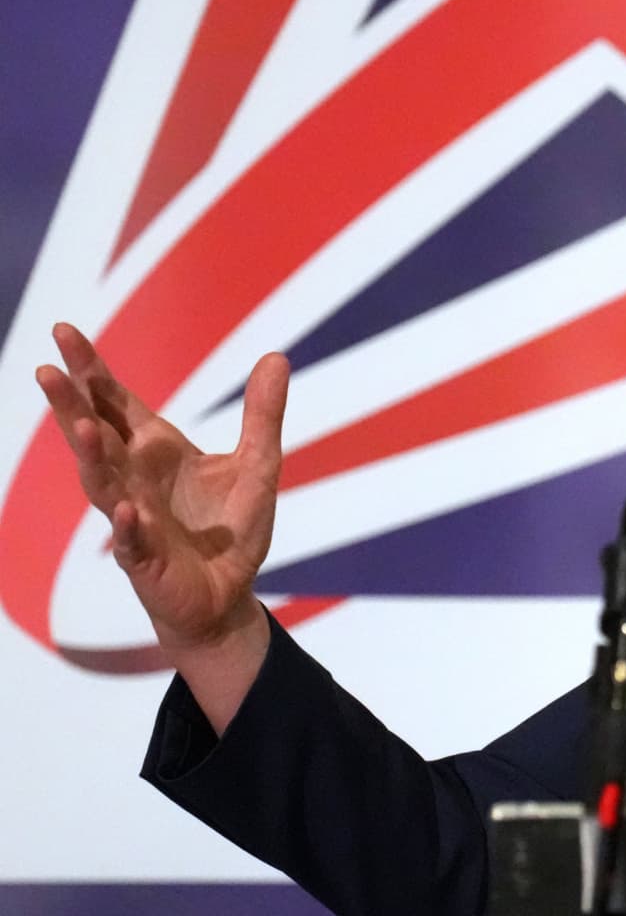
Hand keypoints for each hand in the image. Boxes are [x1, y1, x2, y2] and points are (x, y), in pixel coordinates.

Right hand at [34, 323, 288, 657]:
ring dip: (90, 457)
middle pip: (94, 435)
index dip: (91, 371)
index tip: (65, 333)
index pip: (114, 403)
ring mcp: (134, 518)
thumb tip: (276, 357)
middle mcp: (134, 479)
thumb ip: (262, 414)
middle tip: (47, 369)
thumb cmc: (229, 529)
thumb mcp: (258, 464)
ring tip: (79, 426)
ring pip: (102, 484)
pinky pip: (131, 541)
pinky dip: (128, 526)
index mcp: (155, 450)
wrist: (228, 593)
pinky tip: (127, 510)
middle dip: (70, 404)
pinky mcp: (146, 559)